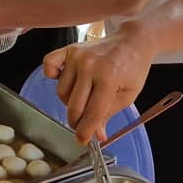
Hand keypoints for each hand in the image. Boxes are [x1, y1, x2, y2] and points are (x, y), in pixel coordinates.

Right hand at [42, 22, 154, 142]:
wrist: (133, 42)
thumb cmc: (133, 68)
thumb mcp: (128, 95)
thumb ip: (108, 114)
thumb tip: (96, 134)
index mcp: (108, 79)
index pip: (92, 113)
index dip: (86, 131)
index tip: (82, 140)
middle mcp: (89, 67)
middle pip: (73, 106)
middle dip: (76, 122)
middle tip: (82, 125)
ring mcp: (77, 57)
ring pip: (62, 92)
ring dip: (69, 101)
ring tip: (84, 97)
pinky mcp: (69, 50)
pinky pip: (49, 64)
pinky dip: (52, 75)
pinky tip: (65, 80)